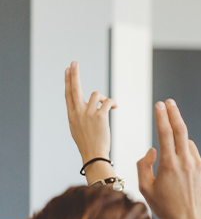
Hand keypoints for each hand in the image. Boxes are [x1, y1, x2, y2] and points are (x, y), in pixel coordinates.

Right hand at [65, 61, 115, 180]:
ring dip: (104, 98)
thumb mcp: (77, 128)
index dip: (68, 82)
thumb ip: (79, 116)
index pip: (68, 94)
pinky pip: (107, 102)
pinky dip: (112, 103)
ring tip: (108, 106)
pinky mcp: (100, 116)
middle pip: (74, 88)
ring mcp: (88, 113)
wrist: (93, 155)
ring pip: (97, 94)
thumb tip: (83, 107)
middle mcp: (77, 112)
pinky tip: (114, 108)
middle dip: (74, 74)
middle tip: (73, 63)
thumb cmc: (88, 144)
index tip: (67, 71)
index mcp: (71, 115)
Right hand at [137, 100, 200, 218]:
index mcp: (169, 165)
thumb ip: (143, 164)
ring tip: (173, 166)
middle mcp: (187, 163)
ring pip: (189, 146)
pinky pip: (197, 158)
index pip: (166, 133)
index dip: (162, 117)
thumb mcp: (145, 187)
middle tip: (169, 103)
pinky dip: (189, 160)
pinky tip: (185, 178)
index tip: (160, 104)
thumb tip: (153, 150)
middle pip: (182, 130)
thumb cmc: (164, 207)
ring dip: (181, 146)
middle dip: (174, 114)